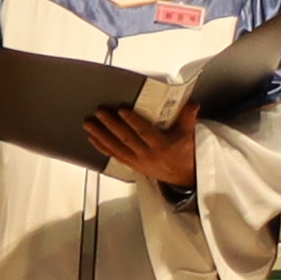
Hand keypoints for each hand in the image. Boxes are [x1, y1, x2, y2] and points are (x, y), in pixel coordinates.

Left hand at [81, 102, 200, 189]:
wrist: (184, 176)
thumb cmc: (185, 152)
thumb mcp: (189, 134)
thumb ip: (188, 117)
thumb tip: (192, 102)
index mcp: (162, 146)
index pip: (144, 133)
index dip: (133, 121)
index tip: (122, 110)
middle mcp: (147, 155)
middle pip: (126, 139)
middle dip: (111, 125)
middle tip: (100, 112)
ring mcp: (138, 161)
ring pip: (116, 148)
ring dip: (101, 135)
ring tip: (89, 124)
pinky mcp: (132, 165)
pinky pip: (114, 156)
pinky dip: (102, 147)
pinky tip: (92, 138)